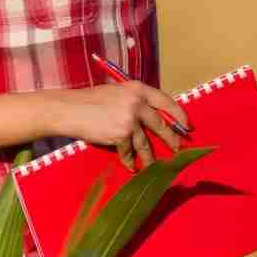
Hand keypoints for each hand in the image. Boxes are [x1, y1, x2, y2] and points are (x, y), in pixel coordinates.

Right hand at [50, 82, 188, 169]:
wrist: (70, 109)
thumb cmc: (90, 101)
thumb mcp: (116, 93)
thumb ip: (134, 101)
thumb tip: (152, 118)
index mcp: (137, 89)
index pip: (165, 101)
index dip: (178, 114)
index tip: (186, 125)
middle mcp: (137, 103)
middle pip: (160, 123)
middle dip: (170, 138)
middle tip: (177, 148)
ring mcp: (130, 119)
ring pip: (145, 142)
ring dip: (149, 156)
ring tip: (152, 165)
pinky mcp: (121, 134)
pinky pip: (128, 151)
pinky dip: (129, 160)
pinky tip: (131, 166)